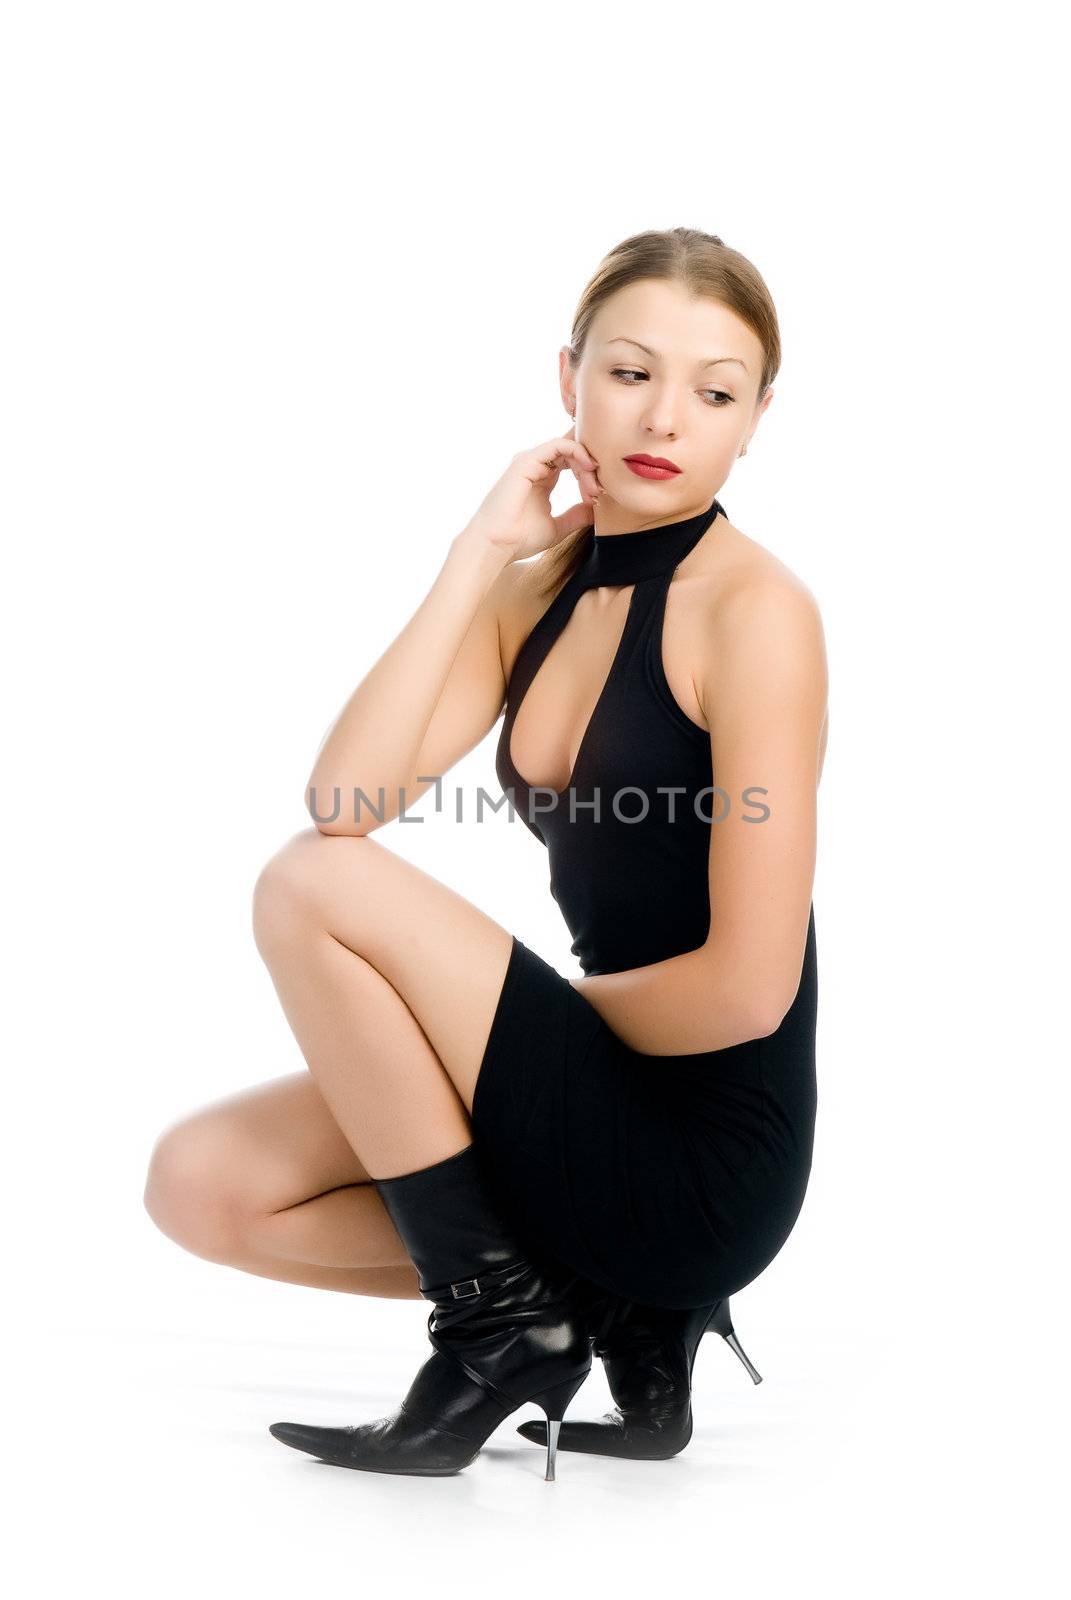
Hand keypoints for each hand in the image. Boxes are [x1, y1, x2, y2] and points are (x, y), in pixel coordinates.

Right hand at [460, 425, 603, 562]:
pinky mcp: (527, 461)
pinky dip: (577, 452)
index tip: (598, 497)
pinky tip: (588, 468)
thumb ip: (576, 516)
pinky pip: (559, 445)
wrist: (496, 544)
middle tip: (599, 491)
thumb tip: (596, 510)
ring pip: (568, 446)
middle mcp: (535, 466)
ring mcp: (530, 461)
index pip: (571, 461)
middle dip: (591, 468)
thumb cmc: (519, 539)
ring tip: (594, 487)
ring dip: (586, 463)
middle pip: (572, 451)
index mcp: (542, 478)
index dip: (588, 474)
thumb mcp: (557, 527)